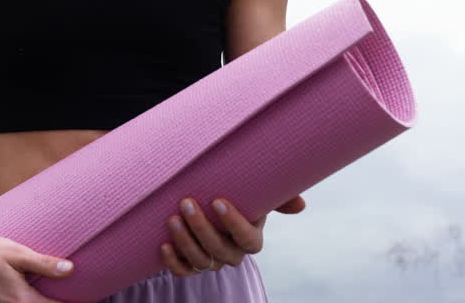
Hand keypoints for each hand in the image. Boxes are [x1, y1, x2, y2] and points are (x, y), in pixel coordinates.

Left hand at [160, 195, 304, 276]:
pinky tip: (163, 245)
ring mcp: (210, 261)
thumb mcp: (256, 193)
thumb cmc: (236, 194)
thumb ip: (278, 196)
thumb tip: (301, 204)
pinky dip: (173, 262)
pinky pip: (183, 271)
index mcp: (250, 238)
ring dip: (185, 242)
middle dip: (202, 228)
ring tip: (172, 219)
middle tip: (186, 202)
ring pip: (201, 262)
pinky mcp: (189, 264)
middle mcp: (231, 254)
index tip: (218, 201)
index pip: (247, 240)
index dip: (234, 224)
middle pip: (219, 251)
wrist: (207, 202)